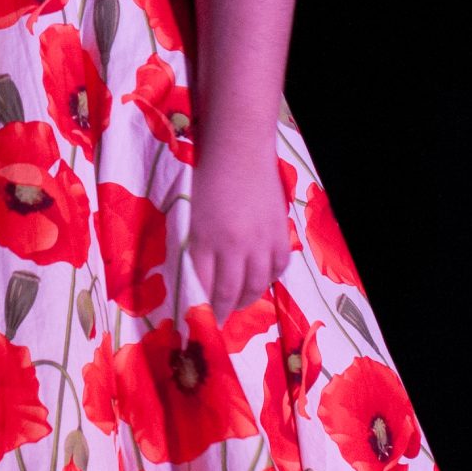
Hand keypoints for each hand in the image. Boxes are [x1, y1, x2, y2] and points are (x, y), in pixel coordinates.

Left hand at [185, 152, 292, 323]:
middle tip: (218, 321)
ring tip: (237, 305)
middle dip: (223, 311)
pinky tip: (260, 281)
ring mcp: (261, 240)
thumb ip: (195, 246)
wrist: (239, 150)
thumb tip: (196, 276)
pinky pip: (278, 267)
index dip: (201, 307)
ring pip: (256, 284)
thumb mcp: (191, 216)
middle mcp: (235, 246)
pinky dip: (269, 278)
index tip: (197, 320)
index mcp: (206, 240)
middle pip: (230, 291)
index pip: (203, 286)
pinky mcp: (280, 233)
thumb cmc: (206, 177)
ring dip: (246, 299)